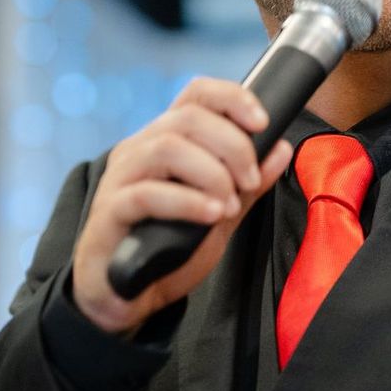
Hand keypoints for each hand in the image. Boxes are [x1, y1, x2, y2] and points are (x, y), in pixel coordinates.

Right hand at [70, 77, 290, 334]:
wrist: (128, 296)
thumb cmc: (169, 249)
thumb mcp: (220, 215)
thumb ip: (249, 185)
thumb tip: (281, 148)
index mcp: (165, 141)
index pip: (196, 94)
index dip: (232, 98)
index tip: (263, 123)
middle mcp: (139, 150)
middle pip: (188, 118)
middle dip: (233, 146)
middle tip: (251, 182)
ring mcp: (120, 178)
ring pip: (167, 148)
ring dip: (212, 174)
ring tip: (230, 205)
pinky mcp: (109, 212)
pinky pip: (146, 193)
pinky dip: (187, 202)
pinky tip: (211, 216)